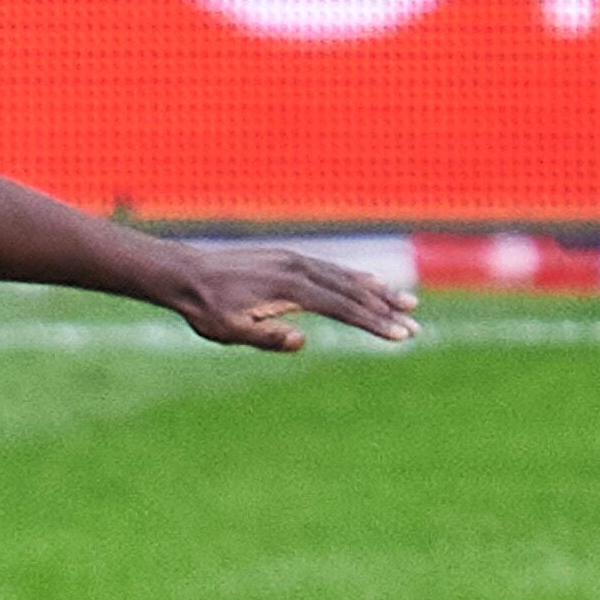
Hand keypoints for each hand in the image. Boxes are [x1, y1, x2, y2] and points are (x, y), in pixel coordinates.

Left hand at [167, 242, 417, 353]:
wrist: (183, 272)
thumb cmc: (204, 307)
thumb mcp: (227, 331)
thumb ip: (265, 337)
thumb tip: (301, 341)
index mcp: (289, 287)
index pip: (342, 307)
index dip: (373, 322)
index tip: (400, 335)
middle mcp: (297, 267)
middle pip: (351, 290)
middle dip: (385, 308)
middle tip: (415, 324)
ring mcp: (294, 260)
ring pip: (344, 277)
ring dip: (376, 291)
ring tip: (407, 302)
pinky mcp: (288, 259)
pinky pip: (330, 269)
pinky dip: (354, 278)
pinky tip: (370, 282)